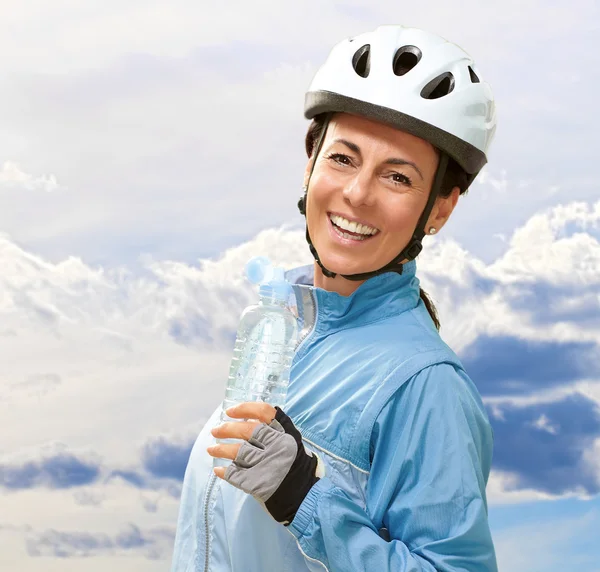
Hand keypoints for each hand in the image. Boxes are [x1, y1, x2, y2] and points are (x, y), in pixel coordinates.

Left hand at [207, 402, 321, 524]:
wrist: (305, 497)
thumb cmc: (296, 467)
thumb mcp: (291, 442)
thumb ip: (274, 431)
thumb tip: (245, 421)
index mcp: (286, 433)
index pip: (263, 412)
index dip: (245, 409)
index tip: (231, 411)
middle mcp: (277, 445)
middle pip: (246, 431)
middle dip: (227, 429)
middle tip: (216, 430)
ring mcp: (267, 464)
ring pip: (238, 451)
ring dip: (221, 449)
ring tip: (211, 449)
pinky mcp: (258, 483)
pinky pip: (235, 474)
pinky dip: (224, 471)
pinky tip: (218, 469)